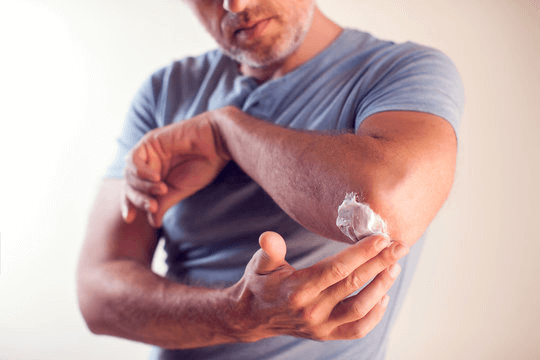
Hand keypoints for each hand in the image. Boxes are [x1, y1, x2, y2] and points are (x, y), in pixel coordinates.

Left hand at [122, 112, 229, 226]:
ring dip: (143, 186)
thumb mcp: (180, 190)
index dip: (129, 204)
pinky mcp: (150, 141)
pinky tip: (157, 176)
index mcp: (155, 176)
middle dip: (138, 198)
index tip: (130, 219)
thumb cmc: (203, 165)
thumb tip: (153, 223)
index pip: (134, 191)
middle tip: (152, 206)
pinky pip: (134, 159)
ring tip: (162, 190)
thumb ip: (163, 204)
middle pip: (130, 184)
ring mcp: (148, 152)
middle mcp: (149, 163)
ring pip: (130, 173)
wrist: (215, 144)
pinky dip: (142, 171)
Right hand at [225, 232, 408, 341]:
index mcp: (297, 290)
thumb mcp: (260, 264)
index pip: (336, 269)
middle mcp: (312, 311)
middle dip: (380, 263)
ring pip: (360, 308)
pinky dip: (375, 315)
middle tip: (400, 246)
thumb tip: (269, 237)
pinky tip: (384, 295)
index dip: (361, 253)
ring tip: (394, 267)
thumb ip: (270, 250)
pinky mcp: (327, 335)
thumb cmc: (260, 284)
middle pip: (354, 285)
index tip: (381, 238)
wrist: (253, 317)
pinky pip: (358, 329)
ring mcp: (321, 327)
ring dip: (381, 286)